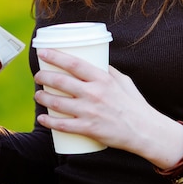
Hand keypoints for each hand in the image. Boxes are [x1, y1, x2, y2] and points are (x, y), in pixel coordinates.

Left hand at [34, 48, 180, 161]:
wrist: (144, 131)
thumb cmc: (134, 104)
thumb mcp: (123, 81)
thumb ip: (108, 71)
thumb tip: (96, 61)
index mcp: (103, 79)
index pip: (74, 64)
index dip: (56, 57)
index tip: (43, 52)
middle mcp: (95, 94)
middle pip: (61, 82)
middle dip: (44, 77)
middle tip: (38, 76)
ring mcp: (90, 112)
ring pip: (58, 103)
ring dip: (43, 98)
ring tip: (38, 95)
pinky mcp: (89, 129)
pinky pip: (63, 125)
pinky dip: (49, 121)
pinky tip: (42, 118)